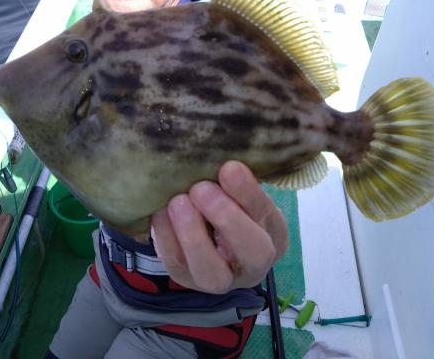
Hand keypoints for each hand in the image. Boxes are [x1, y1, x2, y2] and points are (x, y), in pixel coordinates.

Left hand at [151, 161, 288, 293]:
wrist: (205, 232)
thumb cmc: (227, 201)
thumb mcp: (238, 191)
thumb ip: (235, 180)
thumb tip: (221, 155)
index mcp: (273, 234)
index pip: (267, 215)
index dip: (248, 193)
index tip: (229, 167)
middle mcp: (252, 264)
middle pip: (253, 252)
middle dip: (227, 219)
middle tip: (202, 188)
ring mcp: (219, 278)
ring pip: (212, 271)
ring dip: (193, 235)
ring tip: (178, 202)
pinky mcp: (186, 277)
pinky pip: (176, 263)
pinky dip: (167, 237)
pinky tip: (160, 212)